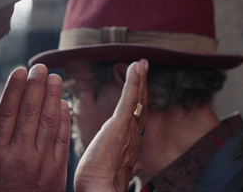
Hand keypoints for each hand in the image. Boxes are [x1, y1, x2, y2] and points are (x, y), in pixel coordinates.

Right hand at [0, 64, 70, 190]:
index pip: (6, 112)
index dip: (14, 88)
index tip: (19, 71)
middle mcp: (19, 156)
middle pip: (29, 112)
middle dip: (35, 85)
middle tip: (40, 67)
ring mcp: (41, 164)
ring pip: (48, 122)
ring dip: (53, 96)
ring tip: (54, 77)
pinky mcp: (57, 172)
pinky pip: (62, 139)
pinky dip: (64, 119)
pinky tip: (64, 103)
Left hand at [74, 59, 148, 191]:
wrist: (99, 190)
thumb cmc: (100, 183)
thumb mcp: (116, 170)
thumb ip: (129, 165)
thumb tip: (138, 166)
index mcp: (129, 145)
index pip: (137, 118)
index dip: (140, 101)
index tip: (141, 87)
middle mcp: (133, 135)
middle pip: (141, 106)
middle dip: (143, 86)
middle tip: (143, 67)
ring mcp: (128, 129)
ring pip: (137, 100)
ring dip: (140, 80)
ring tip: (141, 64)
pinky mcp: (120, 125)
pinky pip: (130, 100)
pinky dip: (134, 82)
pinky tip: (136, 68)